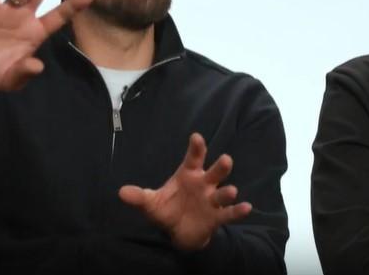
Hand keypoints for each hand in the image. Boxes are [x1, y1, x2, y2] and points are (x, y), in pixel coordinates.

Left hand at [119, 133, 251, 250]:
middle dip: (221, 166)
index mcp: (189, 174)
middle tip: (226, 160)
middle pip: (215, 171)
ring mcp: (212, 199)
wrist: (180, 232)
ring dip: (227, 192)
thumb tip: (121, 192)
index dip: (196, 148)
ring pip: (223, 192)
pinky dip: (238, 211)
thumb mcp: (151, 203)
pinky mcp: (218, 216)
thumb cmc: (168, 209)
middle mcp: (204, 184)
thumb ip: (139, 197)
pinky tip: (247, 207)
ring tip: (231, 191)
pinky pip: (230, 213)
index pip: (194, 158)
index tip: (196, 137)